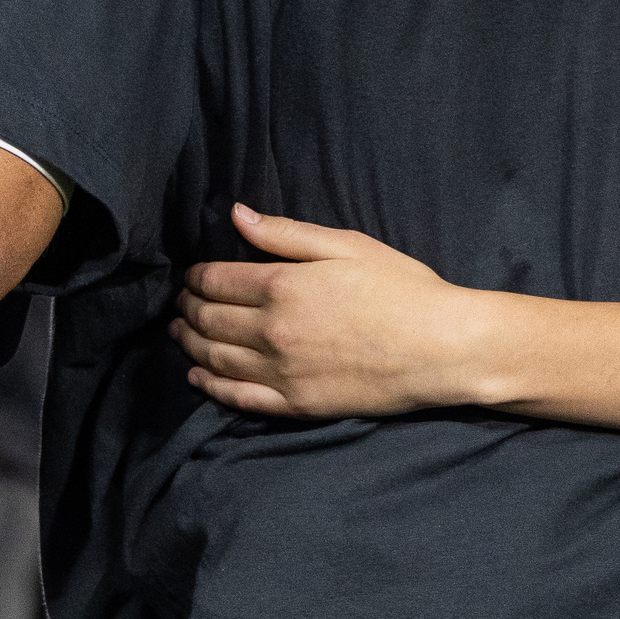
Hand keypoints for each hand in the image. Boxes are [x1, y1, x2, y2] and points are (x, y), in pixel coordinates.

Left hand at [173, 206, 496, 416]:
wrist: (440, 349)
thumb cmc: (402, 289)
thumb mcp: (347, 245)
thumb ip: (286, 233)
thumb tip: (236, 214)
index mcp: (283, 285)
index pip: (217, 280)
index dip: (197, 276)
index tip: (192, 275)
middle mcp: (273, 330)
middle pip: (209, 319)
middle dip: (188, 307)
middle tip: (180, 302)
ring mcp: (282, 372)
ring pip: (215, 357)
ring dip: (189, 342)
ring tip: (179, 332)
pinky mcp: (295, 404)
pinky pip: (238, 396)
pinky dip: (211, 385)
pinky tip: (198, 376)